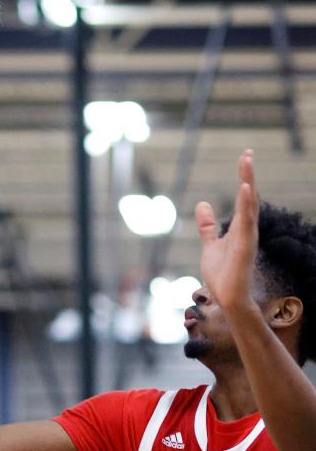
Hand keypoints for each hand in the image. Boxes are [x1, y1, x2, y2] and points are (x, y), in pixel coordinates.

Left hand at [195, 150, 258, 311]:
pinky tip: (246, 189)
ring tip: (247, 163)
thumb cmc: (222, 274)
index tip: (245, 157)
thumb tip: (202, 204)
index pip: (243, 197)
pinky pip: (247, 222)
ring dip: (248, 183)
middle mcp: (247, 228)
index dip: (244, 177)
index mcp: (240, 227)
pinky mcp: (245, 246)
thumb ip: (208, 226)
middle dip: (248, 174)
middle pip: (248, 196)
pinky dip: (247, 205)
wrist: (227, 298)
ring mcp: (247, 237)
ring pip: (249, 205)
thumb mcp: (210, 244)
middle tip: (247, 153)